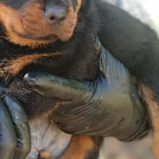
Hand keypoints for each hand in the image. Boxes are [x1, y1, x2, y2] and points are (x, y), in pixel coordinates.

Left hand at [24, 37, 149, 141]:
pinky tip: (50, 88)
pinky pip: (51, 111)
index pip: (60, 89)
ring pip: (47, 104)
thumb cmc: (122, 89)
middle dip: (39, 82)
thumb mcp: (112, 68)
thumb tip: (81, 31)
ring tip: (41, 75)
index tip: (28, 77)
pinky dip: (50, 100)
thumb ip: (95, 52)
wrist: (131, 119)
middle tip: (29, 65)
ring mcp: (67, 122)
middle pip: (47, 95)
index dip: (44, 83)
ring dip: (43, 92)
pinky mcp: (64, 127)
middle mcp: (73, 113)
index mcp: (85, 98)